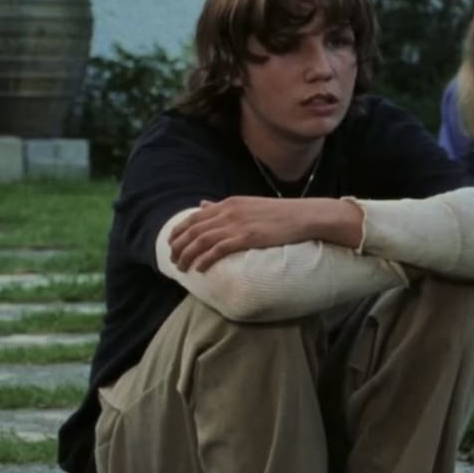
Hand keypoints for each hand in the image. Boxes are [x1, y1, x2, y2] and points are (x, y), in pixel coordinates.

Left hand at [169, 196, 310, 271]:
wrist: (303, 216)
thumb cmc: (279, 213)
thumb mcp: (247, 204)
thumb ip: (224, 207)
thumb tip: (203, 204)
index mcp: (229, 203)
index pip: (195, 216)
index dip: (179, 230)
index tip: (171, 242)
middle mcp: (229, 212)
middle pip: (194, 230)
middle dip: (179, 245)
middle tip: (172, 260)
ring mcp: (237, 224)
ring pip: (202, 241)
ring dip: (188, 255)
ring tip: (181, 267)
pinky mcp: (246, 237)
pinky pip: (218, 250)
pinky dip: (205, 259)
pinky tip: (200, 269)